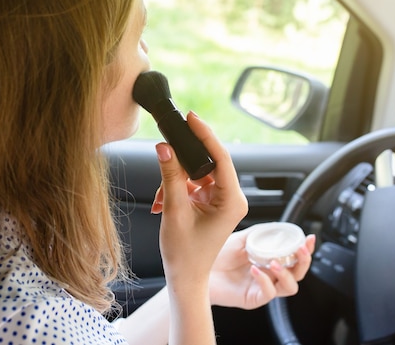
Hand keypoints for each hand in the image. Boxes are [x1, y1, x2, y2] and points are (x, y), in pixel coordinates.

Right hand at [152, 111, 247, 288]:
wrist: (185, 277)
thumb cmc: (184, 253)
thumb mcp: (174, 211)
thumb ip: (170, 176)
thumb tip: (164, 146)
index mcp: (233, 200)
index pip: (221, 157)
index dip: (205, 135)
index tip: (191, 118)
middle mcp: (232, 198)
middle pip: (209, 162)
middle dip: (184, 159)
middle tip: (167, 144)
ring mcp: (223, 200)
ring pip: (198, 172)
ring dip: (176, 179)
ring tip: (161, 199)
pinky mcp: (212, 202)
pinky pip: (194, 183)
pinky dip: (177, 188)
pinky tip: (163, 201)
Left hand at [209, 225, 315, 309]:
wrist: (196, 267)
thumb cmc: (216, 253)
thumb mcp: (242, 238)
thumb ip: (261, 233)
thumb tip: (280, 227)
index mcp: (269, 259)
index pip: (295, 256)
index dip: (306, 249)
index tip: (309, 238)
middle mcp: (269, 274)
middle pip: (298, 273)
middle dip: (303, 261)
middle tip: (300, 250)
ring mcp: (262, 287)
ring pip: (290, 287)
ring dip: (287, 274)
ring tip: (274, 263)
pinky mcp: (252, 298)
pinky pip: (268, 293)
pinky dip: (265, 280)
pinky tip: (255, 270)